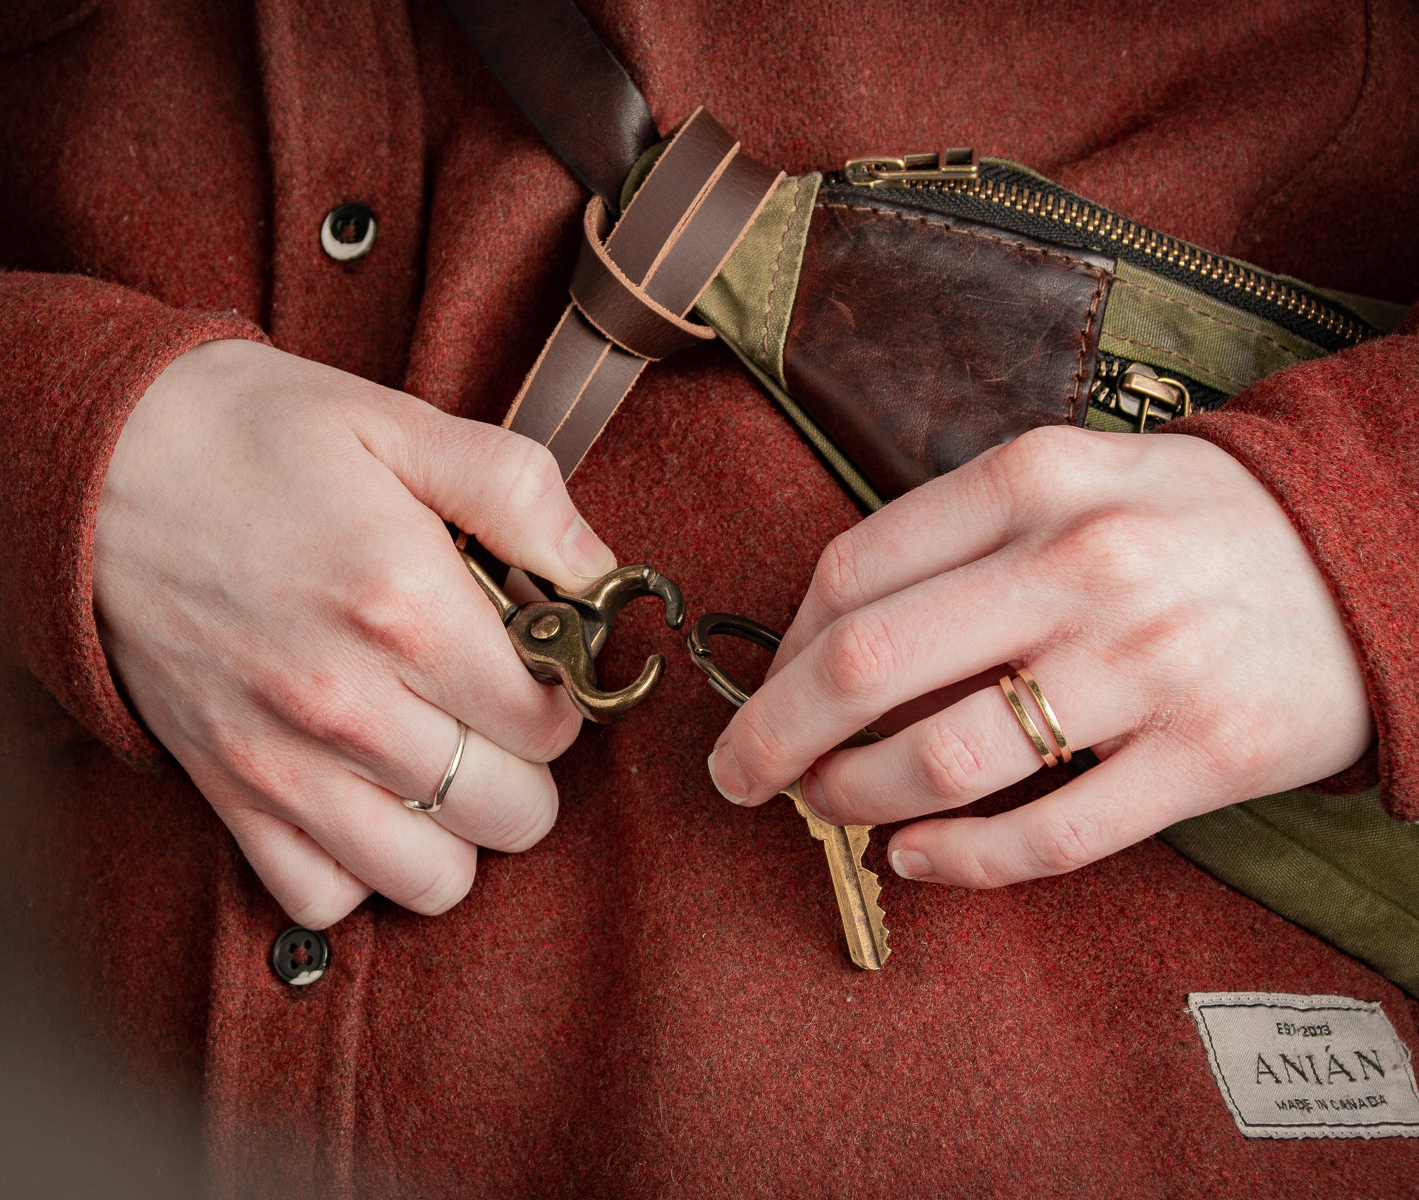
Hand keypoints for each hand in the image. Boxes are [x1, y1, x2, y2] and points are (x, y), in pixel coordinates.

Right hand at [93, 340, 615, 926]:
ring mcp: (283, 763)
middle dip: (525, 764)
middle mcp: (350, 705)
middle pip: (515, 813)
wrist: (95, 463)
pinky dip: (360, 867)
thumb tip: (603, 571)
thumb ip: (520, 494)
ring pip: (435, 880)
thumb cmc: (252, 437)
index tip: (536, 661)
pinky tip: (366, 797)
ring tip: (439, 758)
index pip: (554, 724)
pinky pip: (325, 896)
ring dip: (457, 831)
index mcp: (409, 609)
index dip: (563, 693)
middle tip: (492, 706)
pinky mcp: (227, 792)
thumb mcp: (400, 425)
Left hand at [707, 427, 1373, 887]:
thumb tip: (821, 639)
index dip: (778, 648)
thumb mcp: (1070, 478)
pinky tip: (917, 858)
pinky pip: (1050, 836)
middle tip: (737, 777)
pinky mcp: (1208, 754)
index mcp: (1033, 480)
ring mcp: (1146, 664)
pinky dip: (960, 861)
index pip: (851, 571)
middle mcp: (1082, 564)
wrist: (1370, 550)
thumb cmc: (1184, 521)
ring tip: (832, 807)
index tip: (761, 690)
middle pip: (866, 663)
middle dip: (771, 735)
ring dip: (856, 798)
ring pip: (944, 759)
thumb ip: (952, 536)